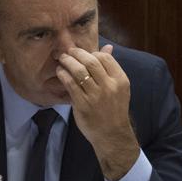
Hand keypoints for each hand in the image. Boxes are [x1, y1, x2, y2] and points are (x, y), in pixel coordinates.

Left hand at [54, 45, 138, 180]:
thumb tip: (107, 47)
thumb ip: (111, 68)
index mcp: (120, 80)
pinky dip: (64, 75)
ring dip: (68, 62)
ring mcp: (95, 95)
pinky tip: (60, 72)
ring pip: (79, 71)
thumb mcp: (118, 87)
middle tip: (68, 52)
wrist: (111, 133)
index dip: (91, 53)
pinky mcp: (83, 104)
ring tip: (62, 59)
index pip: (105, 58)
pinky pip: (71, 85)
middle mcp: (109, 86)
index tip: (82, 53)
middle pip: (91, 62)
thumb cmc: (113, 109)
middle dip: (77, 54)